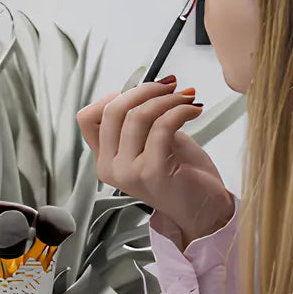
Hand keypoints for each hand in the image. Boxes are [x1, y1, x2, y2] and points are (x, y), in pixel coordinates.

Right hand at [77, 78, 234, 245]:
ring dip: (167, 99)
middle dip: (144, 90)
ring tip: (186, 98)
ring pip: (137, 116)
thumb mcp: (152, 141)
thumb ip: (139, 119)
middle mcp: (110, 168)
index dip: (114, 96)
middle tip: (169, 86)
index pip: (88, 118)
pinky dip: (180, 110)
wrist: (204, 207)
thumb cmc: (181, 174)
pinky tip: (192, 110)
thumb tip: (143, 87)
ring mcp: (128, 172)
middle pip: (112, 111)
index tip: (141, 90)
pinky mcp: (152, 172)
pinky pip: (162, 126)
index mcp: (105, 160)